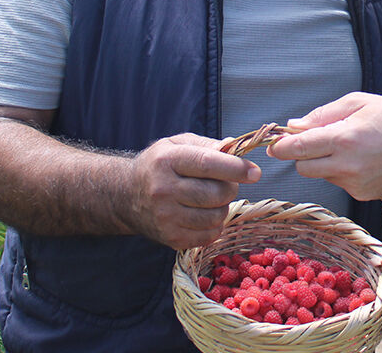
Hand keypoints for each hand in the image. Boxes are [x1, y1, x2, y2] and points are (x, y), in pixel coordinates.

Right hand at [125, 133, 259, 249]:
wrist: (125, 195)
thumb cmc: (159, 165)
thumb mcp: (177, 144)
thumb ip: (208, 145)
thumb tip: (236, 148)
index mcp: (167, 160)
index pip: (208, 164)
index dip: (236, 168)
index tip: (255, 172)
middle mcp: (163, 189)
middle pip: (216, 194)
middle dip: (230, 188)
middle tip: (226, 183)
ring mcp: (165, 217)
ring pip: (215, 217)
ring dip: (223, 208)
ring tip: (212, 199)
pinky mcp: (170, 238)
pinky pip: (209, 235)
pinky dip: (215, 226)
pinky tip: (205, 215)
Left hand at [267, 92, 381, 200]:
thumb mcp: (358, 102)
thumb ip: (322, 114)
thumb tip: (293, 126)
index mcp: (344, 138)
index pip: (298, 148)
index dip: (281, 147)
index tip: (274, 145)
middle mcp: (347, 165)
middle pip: (303, 167)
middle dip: (302, 155)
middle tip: (312, 142)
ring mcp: (355, 183)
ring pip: (321, 175)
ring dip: (324, 163)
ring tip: (349, 148)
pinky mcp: (362, 195)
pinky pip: (339, 183)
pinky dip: (342, 173)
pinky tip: (361, 161)